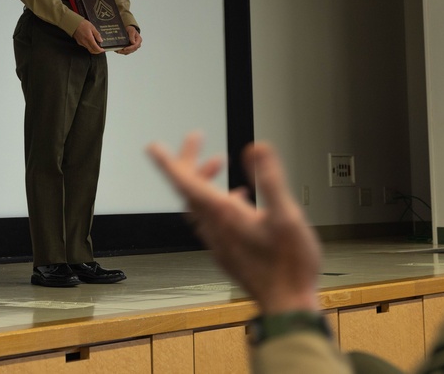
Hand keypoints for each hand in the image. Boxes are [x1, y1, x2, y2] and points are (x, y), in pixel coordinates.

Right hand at [73, 19, 103, 53]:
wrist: (73, 23)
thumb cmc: (82, 24)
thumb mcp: (92, 27)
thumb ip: (97, 34)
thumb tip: (100, 40)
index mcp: (89, 38)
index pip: (95, 48)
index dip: (100, 50)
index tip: (103, 49)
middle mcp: (85, 42)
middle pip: (92, 51)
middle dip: (97, 52)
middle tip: (101, 49)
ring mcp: (81, 43)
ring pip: (89, 49)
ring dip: (93, 49)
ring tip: (97, 45)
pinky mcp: (79, 42)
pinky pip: (85, 46)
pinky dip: (89, 47)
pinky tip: (91, 43)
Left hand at [116, 25, 141, 54]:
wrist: (128, 30)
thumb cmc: (131, 30)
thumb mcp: (131, 30)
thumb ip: (132, 36)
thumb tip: (133, 42)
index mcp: (138, 40)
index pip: (135, 46)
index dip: (130, 48)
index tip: (124, 49)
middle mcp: (137, 45)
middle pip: (132, 50)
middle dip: (125, 51)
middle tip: (119, 51)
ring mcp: (133, 47)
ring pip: (129, 52)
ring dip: (123, 52)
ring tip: (117, 51)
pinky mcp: (130, 48)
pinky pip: (126, 52)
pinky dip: (122, 52)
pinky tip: (118, 50)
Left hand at [147, 132, 320, 312]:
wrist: (288, 304)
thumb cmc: (289, 265)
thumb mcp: (286, 215)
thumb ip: (270, 179)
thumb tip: (256, 148)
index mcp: (223, 215)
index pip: (185, 183)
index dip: (168, 162)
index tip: (154, 147)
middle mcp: (214, 227)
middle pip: (189, 189)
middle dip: (190, 161)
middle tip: (196, 140)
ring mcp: (218, 241)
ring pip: (199, 204)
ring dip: (204, 180)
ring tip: (219, 164)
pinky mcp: (227, 251)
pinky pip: (210, 219)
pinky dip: (217, 200)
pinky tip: (239, 200)